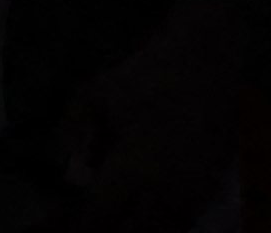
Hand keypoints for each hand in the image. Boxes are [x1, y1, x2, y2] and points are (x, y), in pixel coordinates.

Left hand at [57, 0, 246, 232]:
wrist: (207, 56)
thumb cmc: (149, 73)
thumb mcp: (96, 93)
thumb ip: (71, 129)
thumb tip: (58, 160)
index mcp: (132, 171)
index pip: (98, 220)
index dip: (76, 227)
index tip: (60, 225)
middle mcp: (164, 192)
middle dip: (108, 228)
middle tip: (94, 216)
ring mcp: (193, 192)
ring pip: (161, 232)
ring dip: (137, 226)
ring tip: (121, 212)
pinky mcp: (213, 186)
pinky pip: (185, 220)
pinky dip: (165, 222)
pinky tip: (149, 209)